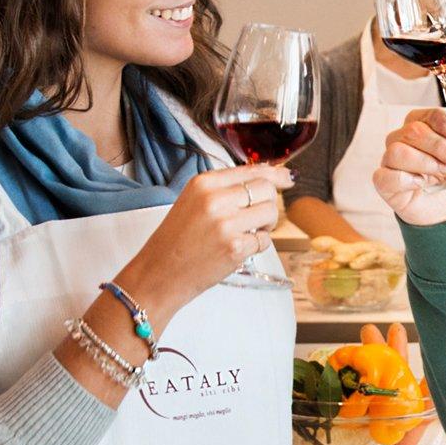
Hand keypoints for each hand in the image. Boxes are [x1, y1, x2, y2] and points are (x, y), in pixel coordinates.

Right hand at [116, 163, 294, 315]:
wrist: (158, 274)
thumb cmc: (175, 242)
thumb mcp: (193, 203)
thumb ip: (224, 190)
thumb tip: (265, 179)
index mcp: (203, 183)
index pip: (251, 170)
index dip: (275, 174)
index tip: (287, 178)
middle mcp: (215, 199)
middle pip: (266, 189)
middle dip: (269, 203)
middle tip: (257, 218)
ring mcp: (226, 223)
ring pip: (271, 213)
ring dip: (266, 225)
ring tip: (246, 234)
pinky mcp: (234, 248)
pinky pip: (264, 241)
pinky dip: (257, 246)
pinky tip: (238, 249)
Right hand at [374, 108, 445, 227]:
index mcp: (428, 128)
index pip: (428, 115)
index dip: (444, 122)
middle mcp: (406, 141)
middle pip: (413, 131)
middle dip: (439, 146)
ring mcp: (394, 162)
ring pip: (397, 151)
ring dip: (425, 162)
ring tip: (443, 174)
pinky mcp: (386, 184)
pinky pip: (384, 176)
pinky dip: (405, 179)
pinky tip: (422, 183)